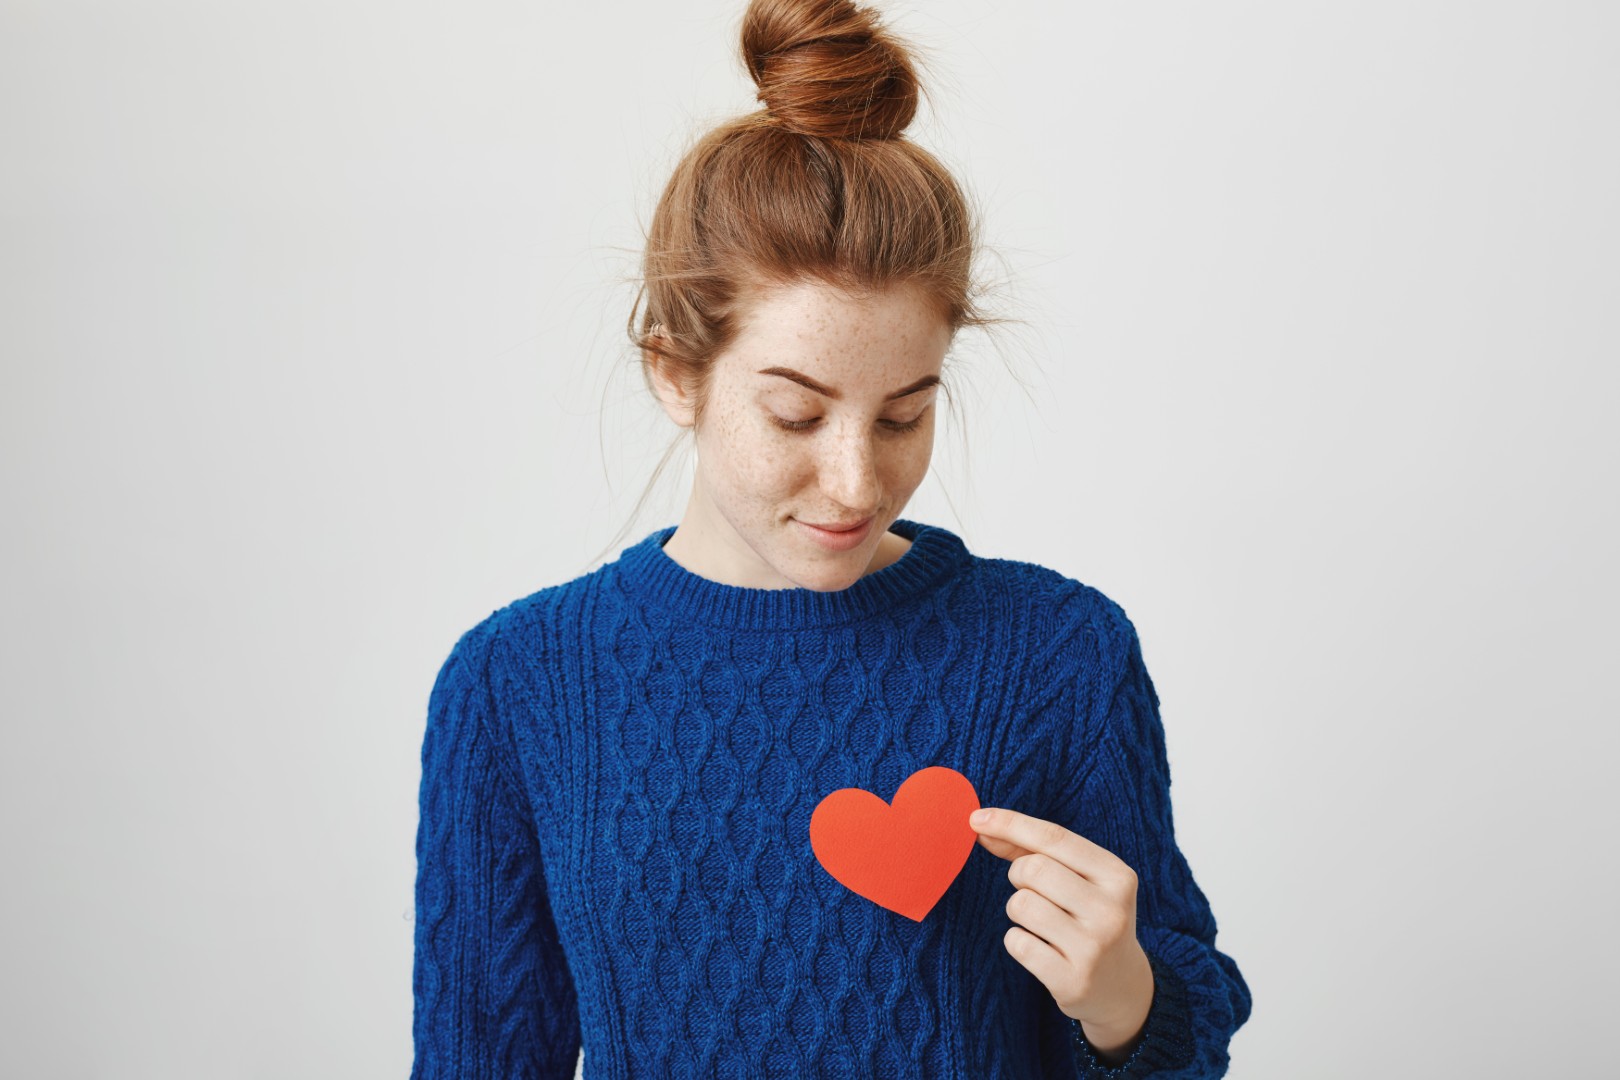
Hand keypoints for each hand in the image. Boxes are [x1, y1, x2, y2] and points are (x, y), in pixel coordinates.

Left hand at [968, 806, 1154, 1059]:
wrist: (1122, 986)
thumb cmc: (1090, 918)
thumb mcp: (1081, 880)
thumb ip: (1035, 850)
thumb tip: (983, 826)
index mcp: (1118, 876)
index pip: (1055, 837)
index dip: (1011, 824)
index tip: (976, 819)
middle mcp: (1110, 910)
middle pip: (1033, 868)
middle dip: (1018, 874)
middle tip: (1032, 890)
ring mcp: (1094, 948)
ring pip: (1021, 904)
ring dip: (1017, 909)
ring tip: (1039, 922)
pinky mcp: (1073, 981)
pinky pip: (1017, 943)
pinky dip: (1017, 941)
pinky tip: (1040, 950)